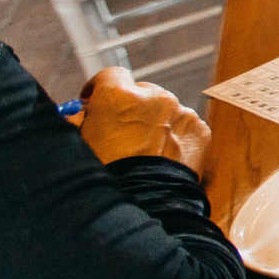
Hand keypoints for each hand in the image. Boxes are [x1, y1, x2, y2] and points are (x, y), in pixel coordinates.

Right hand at [75, 66, 211, 174]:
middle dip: (130, 106)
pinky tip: (162, 156)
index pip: (110, 75)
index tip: (95, 101)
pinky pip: (183, 126)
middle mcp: (154, 96)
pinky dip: (175, 136)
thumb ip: (79, 121)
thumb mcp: (80, 144)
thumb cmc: (107, 175)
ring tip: (143, 149)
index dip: (100, 88)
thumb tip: (79, 113)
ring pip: (164, 109)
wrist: (146, 203)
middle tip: (120, 130)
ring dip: (154, 121)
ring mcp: (180, 112)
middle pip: (140, 91)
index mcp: (119, 95)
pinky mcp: (199, 129)